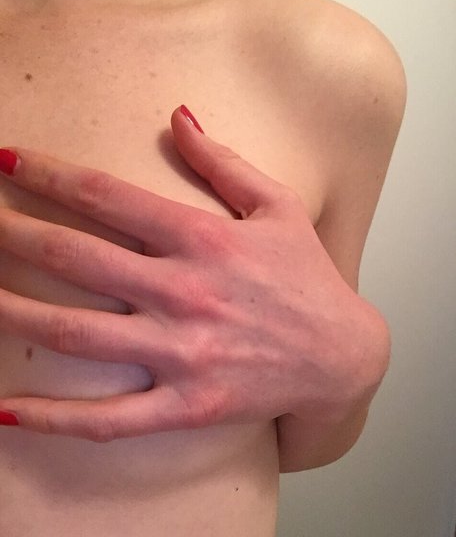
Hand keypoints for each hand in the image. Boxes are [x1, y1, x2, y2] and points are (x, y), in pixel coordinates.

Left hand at [0, 106, 384, 441]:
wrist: (341, 356)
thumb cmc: (308, 279)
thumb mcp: (278, 207)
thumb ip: (224, 162)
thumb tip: (179, 117)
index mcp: (204, 241)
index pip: (108, 197)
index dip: (48, 175)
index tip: (6, 162)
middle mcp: (186, 294)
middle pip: (76, 259)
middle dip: (13, 234)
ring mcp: (184, 354)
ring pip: (77, 335)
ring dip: (12, 313)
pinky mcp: (187, 405)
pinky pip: (109, 419)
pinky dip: (53, 417)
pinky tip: (5, 410)